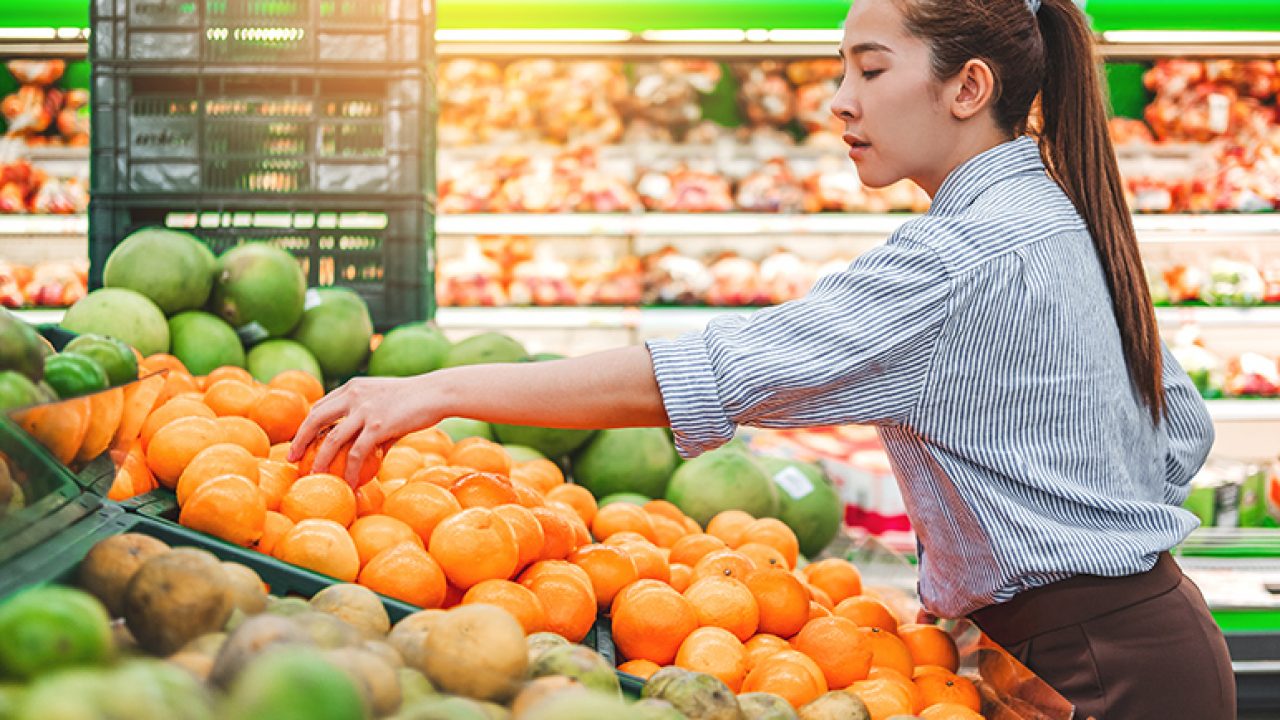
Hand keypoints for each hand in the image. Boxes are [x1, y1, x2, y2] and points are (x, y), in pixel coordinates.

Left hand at [288, 374, 441, 487]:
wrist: (437, 393)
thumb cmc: (417, 399)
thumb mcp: (387, 402)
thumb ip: (372, 420)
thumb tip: (369, 450)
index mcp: (353, 387)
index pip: (320, 406)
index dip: (307, 425)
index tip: (301, 441)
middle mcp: (353, 395)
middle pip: (314, 418)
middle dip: (299, 440)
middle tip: (292, 458)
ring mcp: (364, 410)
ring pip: (331, 440)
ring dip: (319, 462)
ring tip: (314, 477)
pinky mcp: (377, 426)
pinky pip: (356, 453)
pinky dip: (349, 471)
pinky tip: (349, 483)